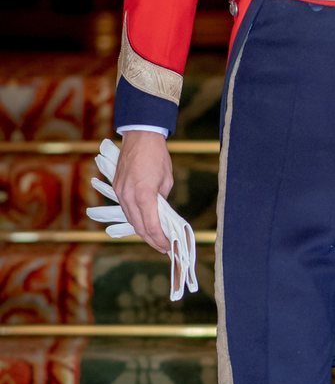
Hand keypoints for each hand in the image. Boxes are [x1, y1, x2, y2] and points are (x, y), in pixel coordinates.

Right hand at [113, 131, 173, 252]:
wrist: (140, 136)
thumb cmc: (157, 156)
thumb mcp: (166, 181)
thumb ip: (162, 201)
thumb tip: (160, 214)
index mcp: (143, 195)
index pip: (151, 226)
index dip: (160, 239)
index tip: (168, 247)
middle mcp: (128, 196)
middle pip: (138, 226)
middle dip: (151, 239)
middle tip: (163, 248)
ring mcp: (120, 192)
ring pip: (130, 219)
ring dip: (142, 231)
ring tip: (155, 239)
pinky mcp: (117, 188)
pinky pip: (125, 209)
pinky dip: (135, 218)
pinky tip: (144, 223)